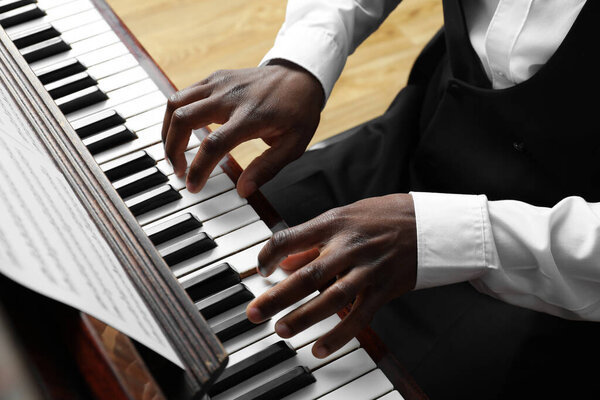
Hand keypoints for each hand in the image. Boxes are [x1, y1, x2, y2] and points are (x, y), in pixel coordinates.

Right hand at [161, 61, 323, 196]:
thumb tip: (243, 190)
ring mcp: (219, 83)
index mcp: (251, 116)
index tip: (192, 187)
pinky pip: (183, 94)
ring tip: (174, 153)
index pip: (214, 144)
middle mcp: (230, 96)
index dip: (198, 168)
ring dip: (167, 131)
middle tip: (179, 171)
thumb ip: (267, 168)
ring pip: (175, 103)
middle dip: (172, 149)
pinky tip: (181, 132)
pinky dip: (175, 115)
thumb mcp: (293, 145)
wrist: (300, 75)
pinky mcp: (214, 78)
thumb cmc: (298, 112)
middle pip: (183, 118)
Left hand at [246, 194, 417, 357]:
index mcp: (333, 223)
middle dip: (277, 296)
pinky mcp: (384, 289)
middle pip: (307, 274)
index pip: (290, 238)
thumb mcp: (345, 216)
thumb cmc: (383, 217)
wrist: (430, 224)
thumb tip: (284, 261)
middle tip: (254, 312)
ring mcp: (367, 269)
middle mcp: (348, 246)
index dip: (269, 255)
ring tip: (281, 330)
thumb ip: (313, 240)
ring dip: (304, 317)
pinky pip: (359, 317)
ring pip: (331, 298)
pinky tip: (320, 348)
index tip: (260, 270)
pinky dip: (339, 335)